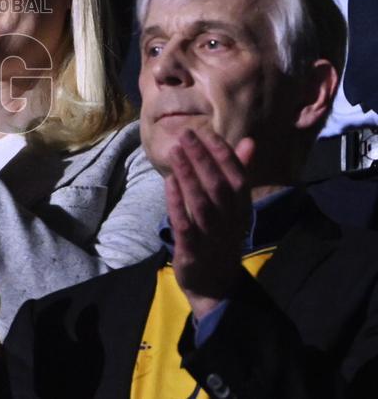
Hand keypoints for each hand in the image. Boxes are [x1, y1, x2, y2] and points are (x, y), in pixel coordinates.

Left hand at [166, 128, 254, 318]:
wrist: (215, 284)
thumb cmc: (221, 236)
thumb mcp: (234, 207)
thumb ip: (240, 173)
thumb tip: (249, 141)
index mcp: (242, 209)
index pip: (237, 176)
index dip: (222, 154)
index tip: (206, 132)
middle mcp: (230, 221)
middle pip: (218, 185)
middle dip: (202, 158)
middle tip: (185, 134)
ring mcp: (212, 236)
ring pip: (201, 202)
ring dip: (188, 175)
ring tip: (175, 151)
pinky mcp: (193, 250)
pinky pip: (185, 224)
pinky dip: (177, 202)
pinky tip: (168, 182)